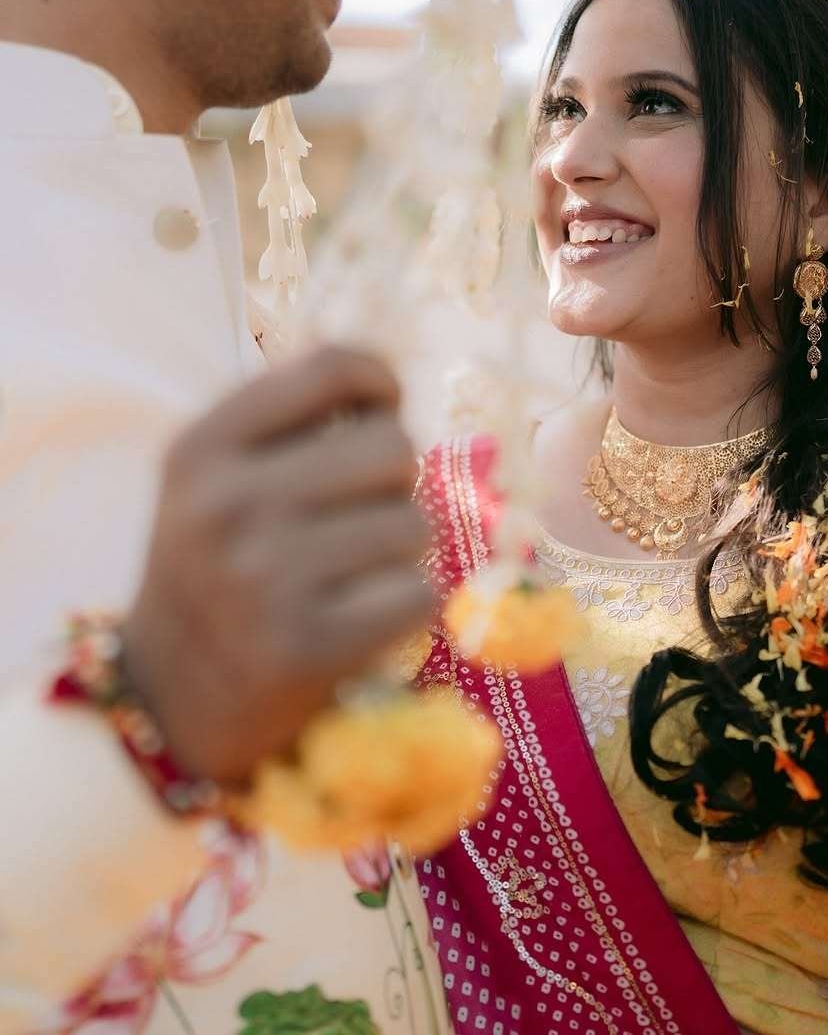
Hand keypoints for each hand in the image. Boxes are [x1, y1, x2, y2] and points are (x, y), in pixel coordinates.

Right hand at [123, 345, 432, 783]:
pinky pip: (418, 593)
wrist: (169, 699)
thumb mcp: (213, 478)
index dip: (381, 381)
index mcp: (201, 449)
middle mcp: (227, 507)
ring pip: (414, 523)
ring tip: (352, 569)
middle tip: (359, 512)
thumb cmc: (214, 567)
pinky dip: (405, 604)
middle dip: (393, 478)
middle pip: (392, 446)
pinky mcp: (309, 649)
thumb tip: (388, 380)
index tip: (382, 407)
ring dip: (399, 547)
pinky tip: (360, 615)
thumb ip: (289, 419)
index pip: (333, 368)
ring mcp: (265, 581)